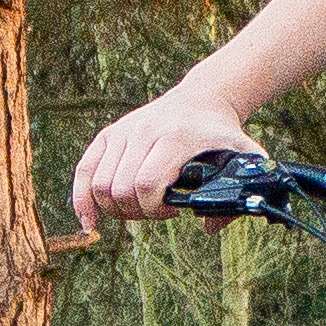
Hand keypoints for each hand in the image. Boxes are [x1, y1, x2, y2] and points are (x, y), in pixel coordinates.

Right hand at [72, 87, 258, 231]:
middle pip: (120, 188)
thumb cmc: (222, 135)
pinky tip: (89, 221)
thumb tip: (208, 226)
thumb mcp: (244, 158)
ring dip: (115, 209)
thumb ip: (240, 193)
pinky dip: (82, 198)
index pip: (146, 184)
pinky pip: (84, 170)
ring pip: (100, 184)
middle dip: (136, 212)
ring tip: (138, 208)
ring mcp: (122, 131)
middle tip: (156, 211)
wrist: (202, 99)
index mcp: (174, 137)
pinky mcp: (109, 134)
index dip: (154, 209)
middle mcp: (143, 130)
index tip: (173, 212)